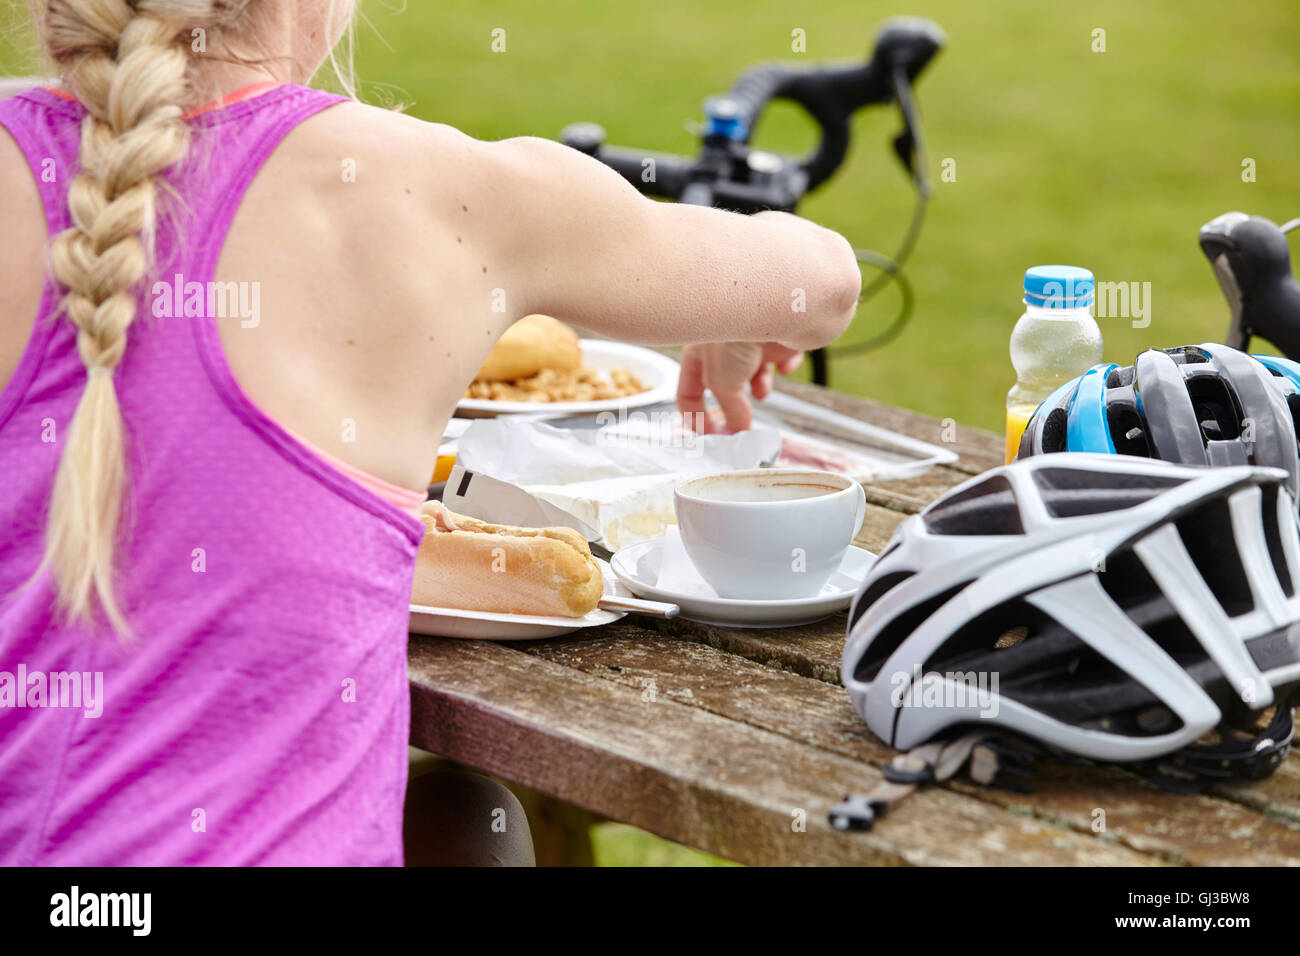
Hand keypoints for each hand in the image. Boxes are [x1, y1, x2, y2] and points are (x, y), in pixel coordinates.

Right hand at [676, 342, 804, 432]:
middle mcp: (721, 347)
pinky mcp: (778, 336)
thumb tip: (740, 429)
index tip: (714, 437)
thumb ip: (732, 411)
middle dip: (733, 404)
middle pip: (723, 385)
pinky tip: (785, 366)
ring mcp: (750, 339)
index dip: (697, 418)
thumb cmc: (736, 334)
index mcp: (697, 355)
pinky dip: (784, 366)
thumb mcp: (723, 382)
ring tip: (762, 391)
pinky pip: (782, 358)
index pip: (688, 394)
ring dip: (759, 386)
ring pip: (753, 372)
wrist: (775, 306)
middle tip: (743, 426)